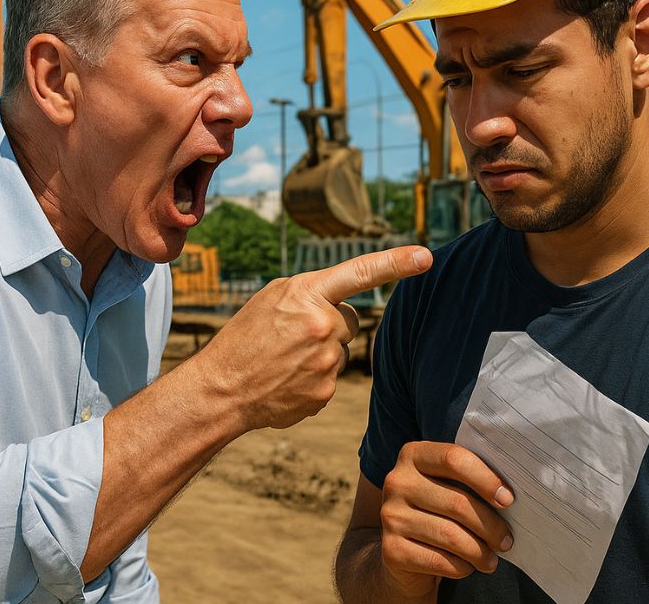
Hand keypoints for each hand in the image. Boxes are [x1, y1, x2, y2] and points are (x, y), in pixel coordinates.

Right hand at [198, 245, 431, 429]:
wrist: (222, 388)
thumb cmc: (245, 337)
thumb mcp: (272, 298)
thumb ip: (311, 293)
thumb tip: (344, 306)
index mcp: (306, 293)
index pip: (360, 272)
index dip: (396, 263)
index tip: (426, 256)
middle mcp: (323, 325)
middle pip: (350, 319)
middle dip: (329, 324)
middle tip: (291, 337)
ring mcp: (327, 361)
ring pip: (340, 350)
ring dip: (320, 353)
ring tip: (284, 360)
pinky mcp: (327, 392)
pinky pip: (332, 377)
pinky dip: (314, 378)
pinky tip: (287, 379)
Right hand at [378, 442, 513, 597]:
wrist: (402, 550)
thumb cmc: (437, 511)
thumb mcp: (447, 485)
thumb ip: (469, 478)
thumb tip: (509, 495)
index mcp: (413, 455)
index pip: (454, 459)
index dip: (486, 479)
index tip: (508, 500)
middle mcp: (396, 482)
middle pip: (456, 502)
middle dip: (490, 526)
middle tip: (506, 540)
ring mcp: (390, 516)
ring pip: (451, 535)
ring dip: (480, 551)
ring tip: (492, 559)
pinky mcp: (391, 550)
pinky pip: (439, 560)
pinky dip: (462, 567)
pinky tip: (468, 566)